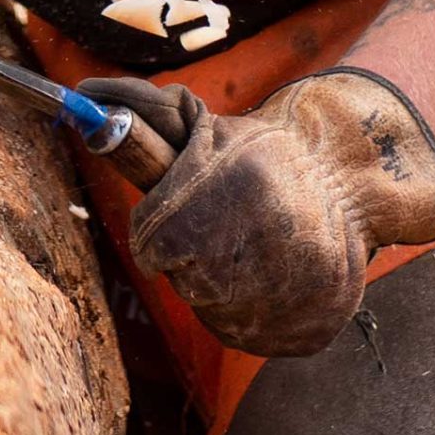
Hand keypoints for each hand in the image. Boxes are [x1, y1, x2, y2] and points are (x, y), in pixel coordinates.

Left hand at [83, 66, 434, 356]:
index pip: (153, 243)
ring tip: (251, 246)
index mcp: (233, 194)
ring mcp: (289, 303)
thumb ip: (145, 126)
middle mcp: (263, 254)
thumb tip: (86, 99)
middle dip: (190, 252)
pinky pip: (248, 331)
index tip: (175, 214)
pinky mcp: (306, 336)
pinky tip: (273, 272)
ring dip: (219, 281)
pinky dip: (252, 308)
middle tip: (222, 225)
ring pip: (213, 309)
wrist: (348, 183)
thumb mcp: (207, 130)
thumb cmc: (261, 153)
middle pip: (183, 277)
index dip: (160, 228)